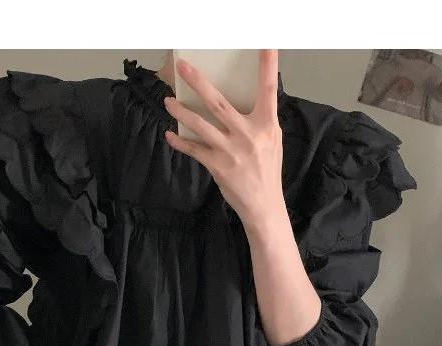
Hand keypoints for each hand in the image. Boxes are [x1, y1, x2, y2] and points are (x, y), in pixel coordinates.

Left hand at [165, 50, 283, 237]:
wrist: (264, 206)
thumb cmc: (267, 169)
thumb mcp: (273, 140)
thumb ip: (261, 118)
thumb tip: (247, 96)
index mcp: (266, 124)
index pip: (268, 89)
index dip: (268, 65)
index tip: (266, 43)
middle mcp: (248, 135)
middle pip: (219, 102)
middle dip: (199, 82)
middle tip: (183, 66)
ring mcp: (231, 151)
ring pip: (201, 125)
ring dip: (181, 112)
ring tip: (168, 101)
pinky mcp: (218, 167)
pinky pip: (195, 150)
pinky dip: (181, 142)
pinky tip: (170, 134)